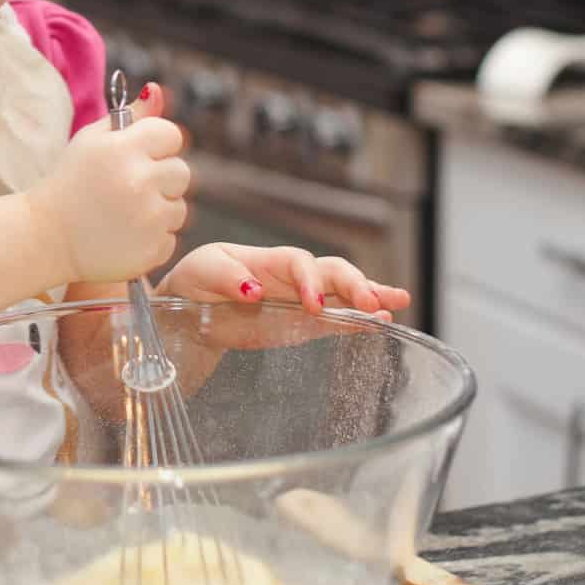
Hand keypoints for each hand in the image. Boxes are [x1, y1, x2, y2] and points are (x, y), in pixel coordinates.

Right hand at [27, 83, 188, 284]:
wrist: (44, 238)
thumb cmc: (69, 183)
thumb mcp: (92, 141)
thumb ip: (130, 115)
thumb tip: (159, 90)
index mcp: (122, 148)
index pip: (172, 135)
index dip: (158, 146)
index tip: (138, 158)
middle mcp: (138, 181)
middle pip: (181, 172)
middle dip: (160, 179)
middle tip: (128, 189)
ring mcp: (147, 218)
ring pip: (180, 208)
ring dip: (159, 210)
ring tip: (125, 214)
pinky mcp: (151, 250)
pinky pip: (170, 238)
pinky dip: (152, 239)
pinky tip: (125, 236)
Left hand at [159, 242, 409, 321]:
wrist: (186, 309)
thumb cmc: (194, 282)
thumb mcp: (202, 271)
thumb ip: (227, 277)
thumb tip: (253, 288)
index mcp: (268, 260)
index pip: (301, 262)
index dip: (311, 281)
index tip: (313, 305)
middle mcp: (292, 277)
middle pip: (333, 272)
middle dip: (356, 284)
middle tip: (372, 303)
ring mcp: (301, 301)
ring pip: (344, 292)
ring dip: (370, 295)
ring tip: (397, 303)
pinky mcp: (302, 325)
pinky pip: (335, 322)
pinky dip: (357, 322)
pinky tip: (379, 323)